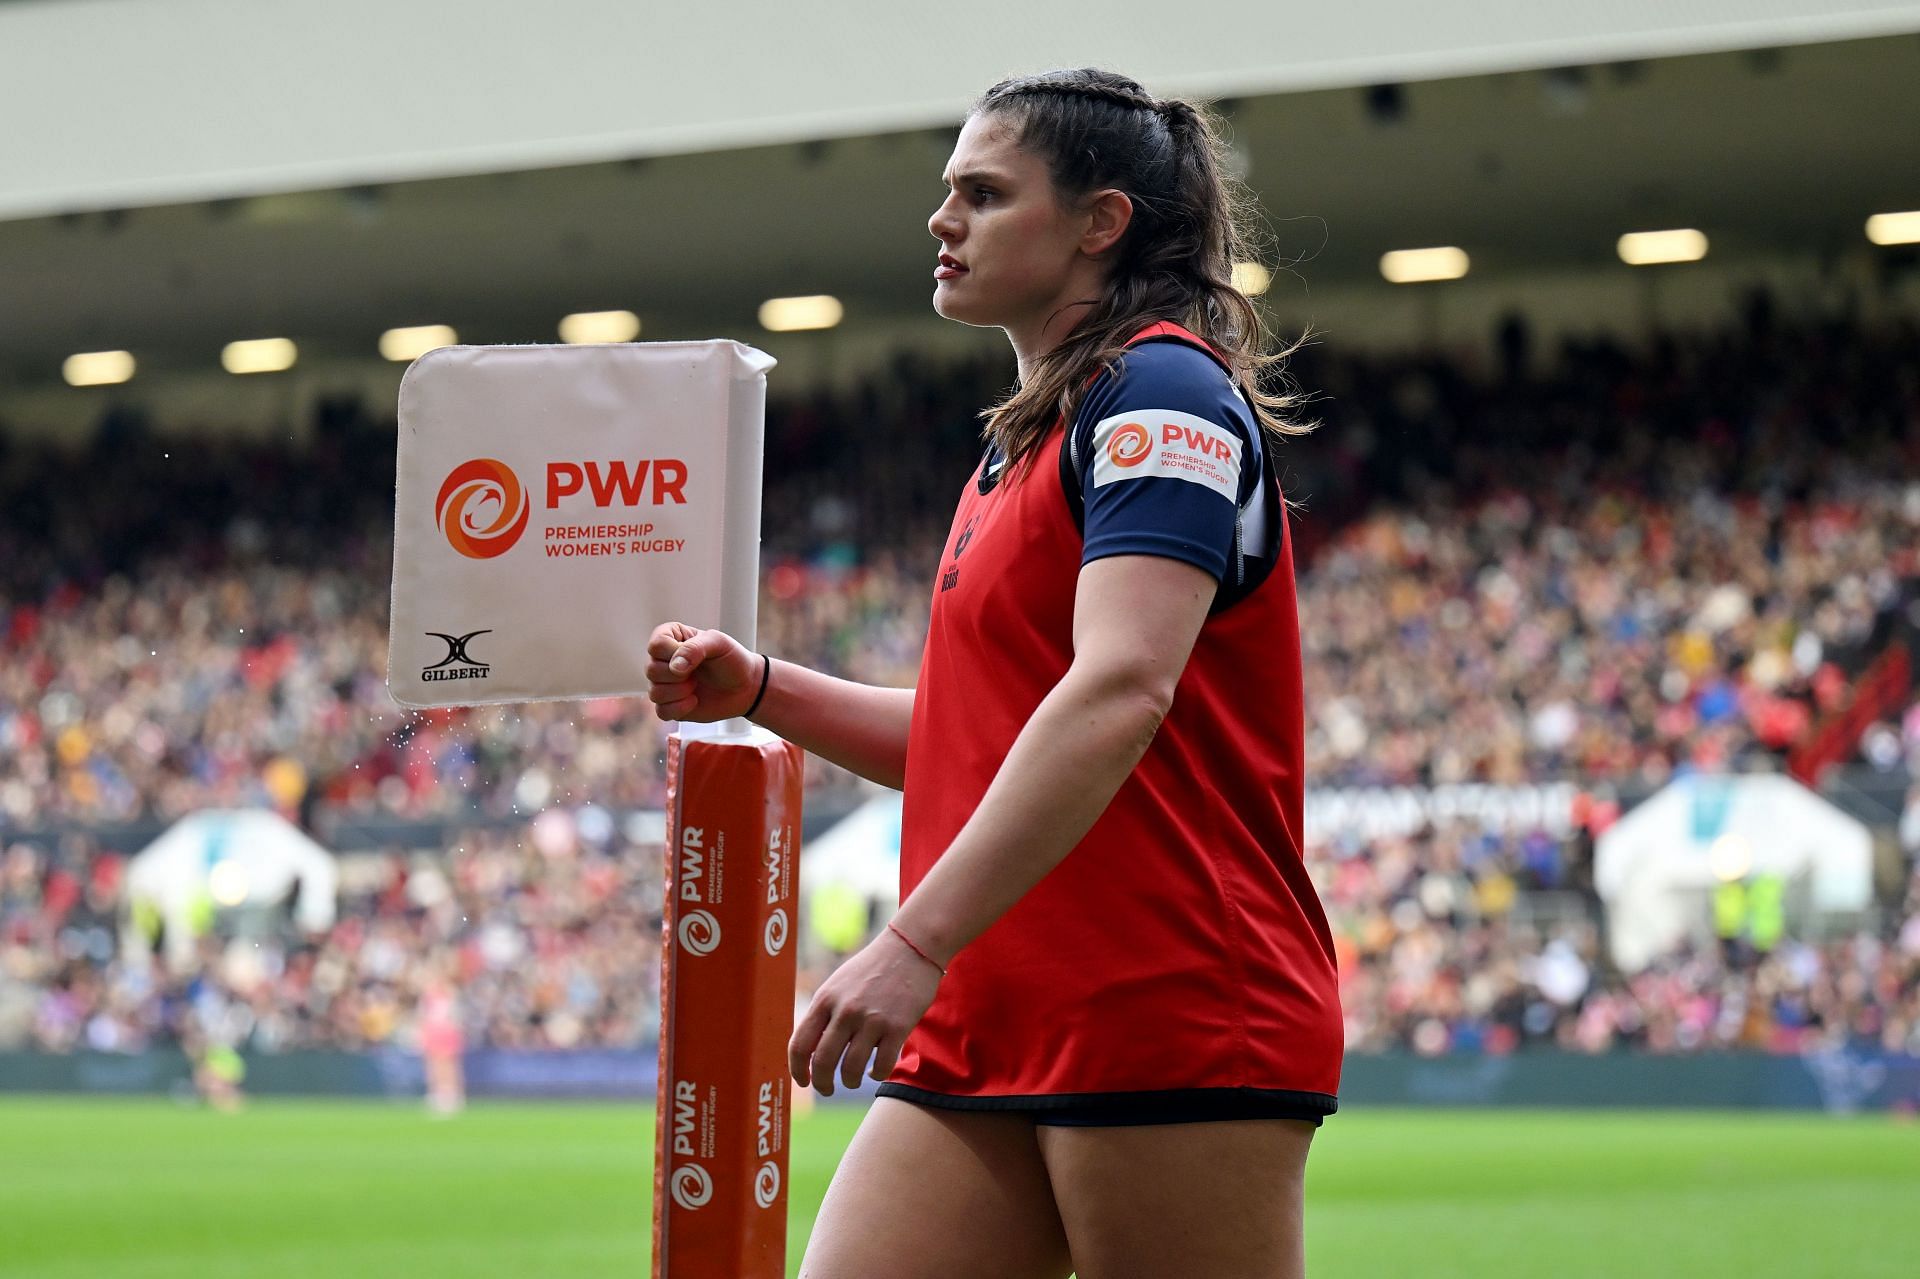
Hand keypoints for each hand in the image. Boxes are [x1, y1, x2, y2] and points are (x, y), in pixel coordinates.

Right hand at [644, 623, 758, 721]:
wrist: (745, 686)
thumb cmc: (732, 659)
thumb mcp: (718, 643)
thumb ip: (695, 648)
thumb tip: (674, 667)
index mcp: (671, 637)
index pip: (655, 645)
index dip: (673, 654)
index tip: (696, 657)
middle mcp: (663, 660)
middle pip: (651, 670)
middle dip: (678, 676)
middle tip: (697, 674)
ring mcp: (665, 684)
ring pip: (654, 693)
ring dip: (679, 693)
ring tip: (696, 686)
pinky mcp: (670, 705)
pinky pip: (661, 711)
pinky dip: (679, 708)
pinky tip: (695, 701)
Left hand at [789, 926, 943, 1096]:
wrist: (910, 947)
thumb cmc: (872, 968)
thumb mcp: (838, 984)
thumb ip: (824, 1012)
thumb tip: (809, 1050)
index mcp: (825, 999)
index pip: (800, 1045)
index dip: (797, 1070)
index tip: (804, 1081)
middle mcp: (845, 1010)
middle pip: (823, 1062)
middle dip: (822, 1084)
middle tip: (827, 1089)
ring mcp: (872, 1020)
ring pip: (851, 1069)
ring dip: (850, 1081)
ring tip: (853, 1079)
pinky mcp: (898, 1027)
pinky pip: (882, 1065)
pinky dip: (876, 1075)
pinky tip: (876, 1071)